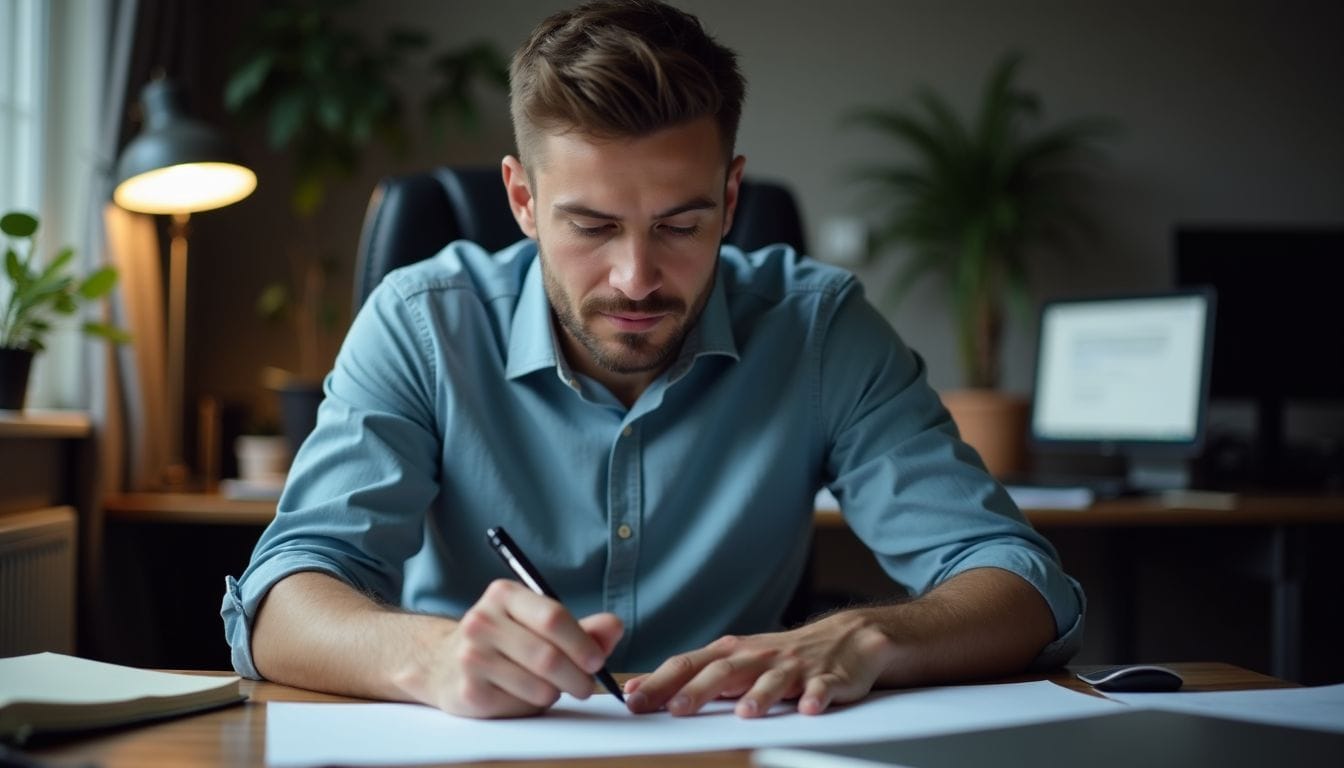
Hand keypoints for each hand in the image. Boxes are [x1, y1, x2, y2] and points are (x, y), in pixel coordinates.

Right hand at [426, 579, 622, 717]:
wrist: (443, 663)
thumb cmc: (503, 641)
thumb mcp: (537, 624)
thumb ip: (581, 628)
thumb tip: (615, 626)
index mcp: (504, 595)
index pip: (553, 617)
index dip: (582, 643)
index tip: (597, 661)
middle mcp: (483, 620)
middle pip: (548, 656)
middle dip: (578, 676)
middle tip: (587, 686)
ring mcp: (471, 656)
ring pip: (537, 685)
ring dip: (556, 692)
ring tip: (554, 688)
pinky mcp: (468, 690)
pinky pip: (519, 705)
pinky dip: (533, 705)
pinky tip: (527, 695)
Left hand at [624, 609, 896, 717]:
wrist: (848, 638)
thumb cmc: (781, 657)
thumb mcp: (736, 662)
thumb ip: (694, 677)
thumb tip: (641, 690)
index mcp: (732, 653)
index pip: (688, 664)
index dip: (660, 682)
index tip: (633, 700)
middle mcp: (759, 656)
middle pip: (724, 671)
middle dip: (698, 691)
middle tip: (675, 710)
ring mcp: (794, 666)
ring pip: (773, 679)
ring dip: (759, 695)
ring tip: (745, 714)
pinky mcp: (829, 677)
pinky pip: (822, 687)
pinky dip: (815, 697)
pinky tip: (808, 708)